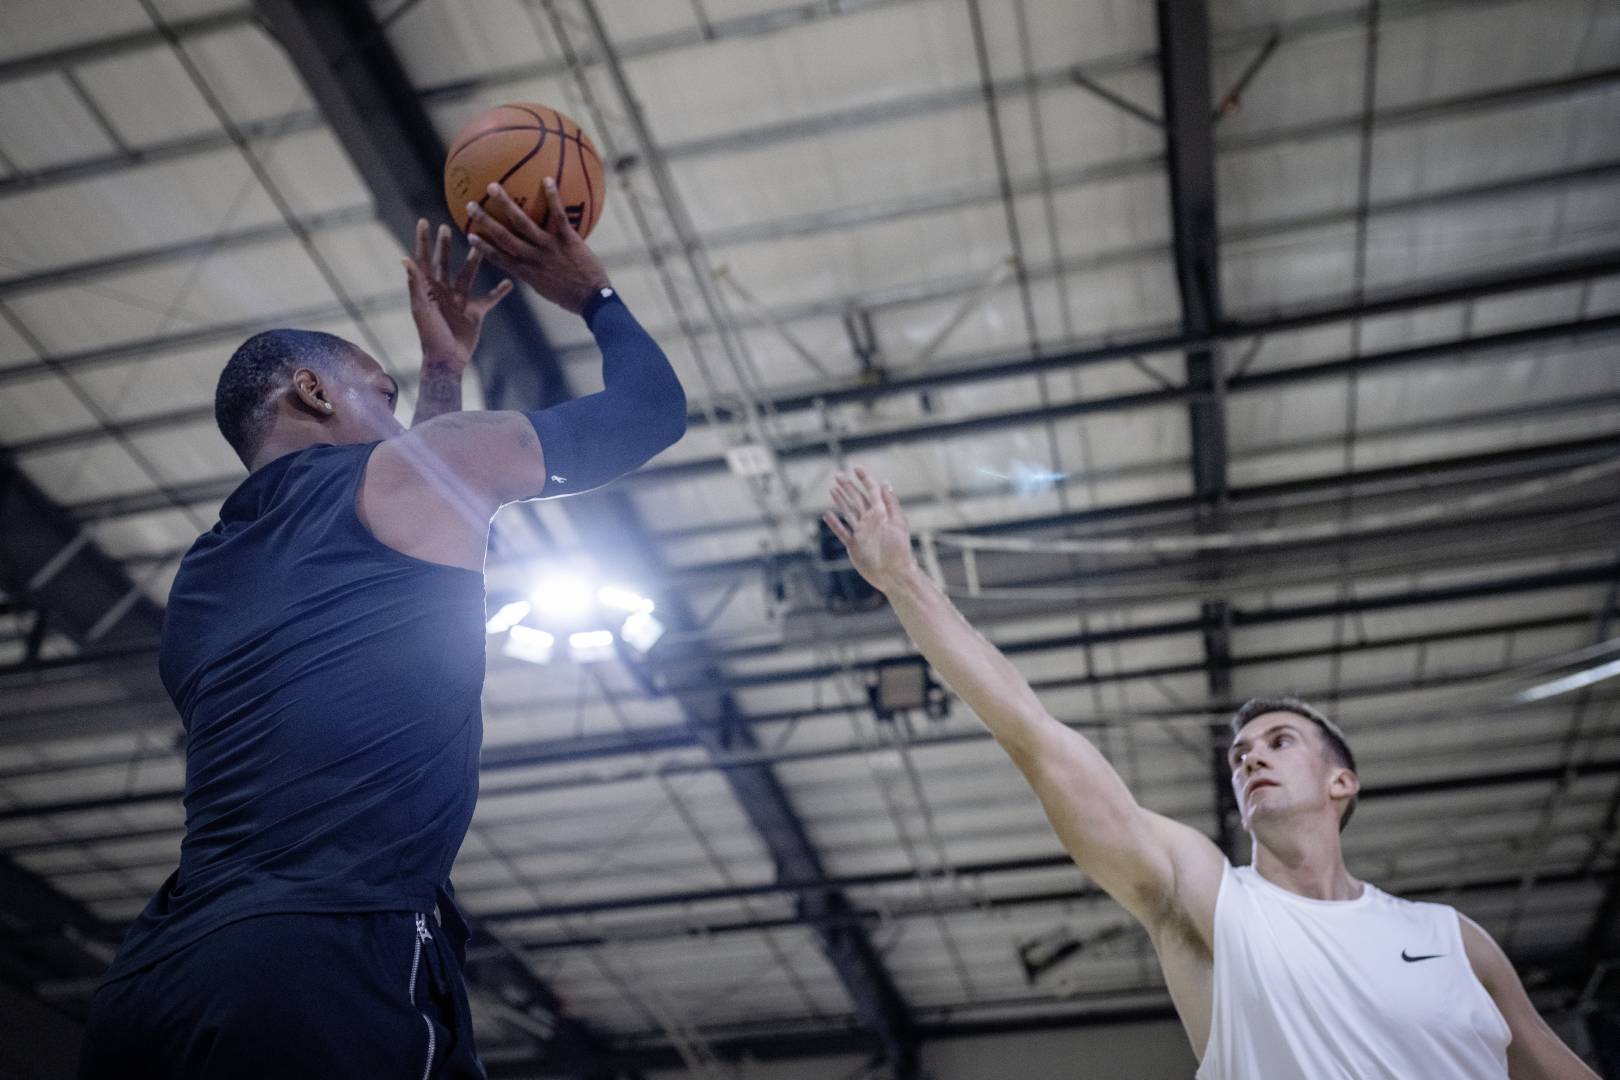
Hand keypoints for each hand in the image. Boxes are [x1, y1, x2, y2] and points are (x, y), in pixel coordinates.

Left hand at [403, 218, 512, 367]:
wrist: (446, 359)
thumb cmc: (430, 334)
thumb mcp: (420, 308)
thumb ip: (415, 283)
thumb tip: (405, 259)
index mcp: (428, 289)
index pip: (424, 260)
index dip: (423, 242)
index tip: (424, 222)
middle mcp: (444, 291)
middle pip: (445, 263)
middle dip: (445, 246)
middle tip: (447, 227)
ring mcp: (460, 300)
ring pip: (468, 275)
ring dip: (474, 261)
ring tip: (481, 245)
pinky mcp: (475, 312)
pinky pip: (489, 299)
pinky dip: (499, 292)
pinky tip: (509, 282)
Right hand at [465, 179, 609, 314]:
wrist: (592, 300)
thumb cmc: (571, 295)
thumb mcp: (545, 288)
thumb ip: (534, 273)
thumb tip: (528, 263)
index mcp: (525, 271)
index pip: (498, 257)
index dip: (483, 246)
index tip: (469, 234)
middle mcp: (531, 258)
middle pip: (502, 236)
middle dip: (485, 221)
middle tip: (470, 205)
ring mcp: (548, 247)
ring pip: (522, 223)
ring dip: (505, 204)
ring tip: (492, 186)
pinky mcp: (566, 240)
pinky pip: (557, 215)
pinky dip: (552, 197)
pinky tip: (547, 179)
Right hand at [823, 467, 917, 591]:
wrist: (894, 574)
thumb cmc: (899, 550)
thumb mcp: (896, 522)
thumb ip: (889, 503)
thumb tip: (885, 483)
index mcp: (882, 514)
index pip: (871, 492)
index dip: (865, 479)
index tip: (856, 468)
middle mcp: (870, 521)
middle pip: (857, 500)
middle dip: (848, 487)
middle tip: (837, 475)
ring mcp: (861, 533)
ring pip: (848, 512)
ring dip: (840, 500)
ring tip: (832, 489)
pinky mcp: (854, 546)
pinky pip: (842, 532)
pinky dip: (834, 523)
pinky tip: (827, 514)